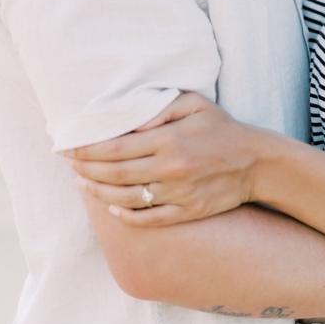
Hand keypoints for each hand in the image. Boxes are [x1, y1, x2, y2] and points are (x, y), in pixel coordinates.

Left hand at [66, 91, 267, 226]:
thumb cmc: (221, 128)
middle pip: (114, 175)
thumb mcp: (195, 104)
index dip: (87, 151)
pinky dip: (126, 216)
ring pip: (126, 199)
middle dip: (85, 170)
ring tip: (83, 184)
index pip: (115, 148)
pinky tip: (112, 208)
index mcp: (169, 140)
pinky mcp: (187, 212)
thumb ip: (161, 107)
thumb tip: (131, 120)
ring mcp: (179, 193)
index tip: (69, 148)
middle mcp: (171, 168)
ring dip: (98, 193)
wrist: (256, 162)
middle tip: (69, 165)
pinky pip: (149, 219)